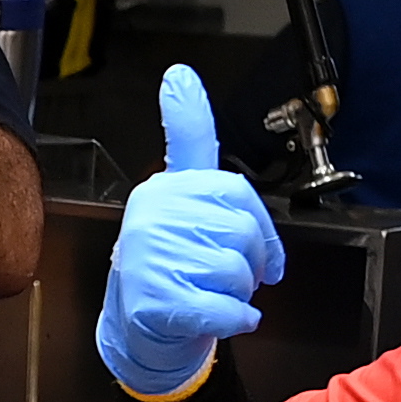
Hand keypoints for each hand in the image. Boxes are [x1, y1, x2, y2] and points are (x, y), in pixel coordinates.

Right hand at [100, 64, 279, 398]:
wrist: (141, 326)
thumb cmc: (173, 260)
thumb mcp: (183, 196)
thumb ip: (188, 137)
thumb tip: (180, 76)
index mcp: (163, 189)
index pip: (233, 190)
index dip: (259, 223)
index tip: (229, 193)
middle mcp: (152, 217)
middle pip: (243, 232)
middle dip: (250, 261)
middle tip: (227, 272)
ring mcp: (150, 259)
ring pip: (238, 272)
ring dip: (239, 292)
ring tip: (211, 291)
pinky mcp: (156, 301)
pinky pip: (227, 308)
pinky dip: (236, 319)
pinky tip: (221, 314)